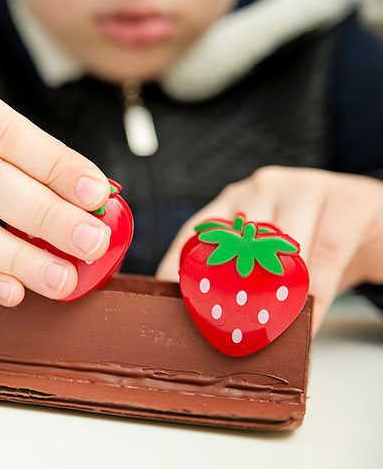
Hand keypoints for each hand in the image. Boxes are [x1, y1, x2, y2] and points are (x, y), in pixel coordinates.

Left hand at [156, 166, 382, 333]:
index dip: (176, 271)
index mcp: (235, 200)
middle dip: (226, 293)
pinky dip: (312, 300)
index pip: (193, 234)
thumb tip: (211, 324)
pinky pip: (322, 262)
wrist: (381, 220)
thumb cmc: (319, 240)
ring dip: (272, 301)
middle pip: (234, 246)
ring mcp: (304, 189)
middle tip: (221, 331)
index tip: (164, 306)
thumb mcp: (275, 252)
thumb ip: (245, 274)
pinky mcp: (345, 204)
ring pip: (278, 255)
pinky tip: (305, 325)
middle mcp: (261, 188)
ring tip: (264, 336)